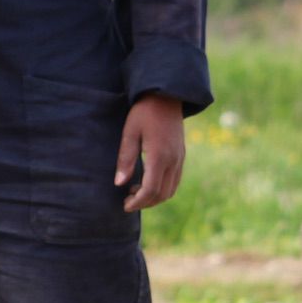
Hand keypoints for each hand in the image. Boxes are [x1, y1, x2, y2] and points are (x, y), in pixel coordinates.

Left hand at [117, 94, 186, 212]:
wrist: (166, 96)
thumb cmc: (144, 112)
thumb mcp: (130, 132)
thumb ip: (125, 158)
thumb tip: (119, 183)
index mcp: (160, 156)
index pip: (151, 190)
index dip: (138, 202)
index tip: (125, 205)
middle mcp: (174, 161)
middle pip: (162, 194)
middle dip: (145, 202)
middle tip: (127, 201)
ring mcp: (180, 159)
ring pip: (171, 190)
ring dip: (154, 197)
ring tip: (134, 192)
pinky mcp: (181, 156)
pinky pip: (174, 180)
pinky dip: (162, 188)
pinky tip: (146, 182)